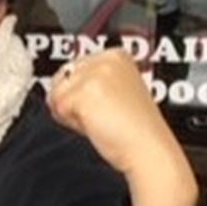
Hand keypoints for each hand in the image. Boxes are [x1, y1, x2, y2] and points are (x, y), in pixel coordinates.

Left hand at [47, 48, 197, 205]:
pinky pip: (58, 108)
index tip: (101, 106)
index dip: (81, 93)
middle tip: (102, 116)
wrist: (149, 149)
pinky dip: (71, 123)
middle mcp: (106, 60)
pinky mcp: (83, 93)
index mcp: (117, 55)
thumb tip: (58, 84)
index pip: (74, 68)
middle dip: (74, 102)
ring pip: (57, 93)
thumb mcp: (116, 91)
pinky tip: (95, 126)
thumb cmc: (137, 129)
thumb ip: (91, 81)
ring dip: (71, 113)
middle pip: (62, 79)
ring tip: (99, 120)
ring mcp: (94, 74)